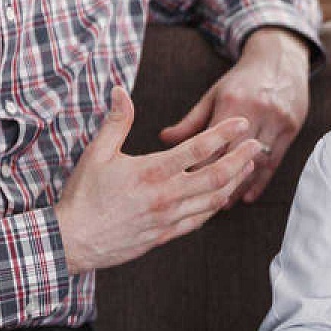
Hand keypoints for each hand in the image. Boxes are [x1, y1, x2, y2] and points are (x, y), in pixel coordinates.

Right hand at [55, 87, 263, 273]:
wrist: (73, 240)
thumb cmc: (83, 195)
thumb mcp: (97, 153)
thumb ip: (116, 121)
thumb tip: (120, 90)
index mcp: (152, 171)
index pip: (198, 149)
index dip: (224, 134)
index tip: (241, 123)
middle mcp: (166, 195)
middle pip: (216, 175)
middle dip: (241, 158)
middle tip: (257, 144)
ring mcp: (168, 217)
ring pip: (214, 199)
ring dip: (235, 181)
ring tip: (248, 166)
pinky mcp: (166, 234)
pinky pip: (200, 220)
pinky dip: (216, 205)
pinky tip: (224, 195)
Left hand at [160, 27, 309, 203]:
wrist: (280, 59)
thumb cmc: (241, 79)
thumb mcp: (214, 95)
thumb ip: (191, 120)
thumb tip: (164, 139)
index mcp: (233, 103)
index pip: (214, 143)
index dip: (200, 166)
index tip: (184, 186)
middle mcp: (257, 112)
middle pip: (235, 155)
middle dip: (218, 181)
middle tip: (201, 204)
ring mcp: (277, 120)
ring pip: (256, 162)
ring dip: (240, 185)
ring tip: (223, 204)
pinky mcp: (291, 128)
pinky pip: (275, 161)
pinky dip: (261, 180)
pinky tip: (248, 195)